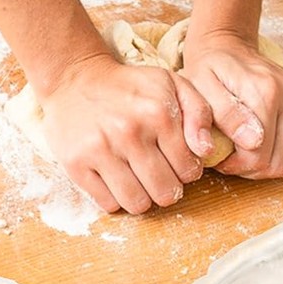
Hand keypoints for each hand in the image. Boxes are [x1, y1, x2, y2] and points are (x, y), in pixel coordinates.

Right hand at [39, 53, 214, 213]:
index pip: (188, 170)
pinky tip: (116, 179)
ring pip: (137, 203)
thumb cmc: (131, 87)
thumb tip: (207, 150)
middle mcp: (130, 132)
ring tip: (139, 180)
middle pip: (165, 192)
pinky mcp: (76, 164)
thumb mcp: (172, 85)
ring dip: (143, 198)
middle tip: (160, 175)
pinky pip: (108, 204)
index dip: (187, 171)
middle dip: (168, 188)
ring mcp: (100, 150)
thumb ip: (199, 113)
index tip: (177, 163)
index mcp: (158, 113)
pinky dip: (116, 199)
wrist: (76, 79)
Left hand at [181, 31, 282, 178]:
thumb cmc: (210, 70)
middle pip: (280, 162)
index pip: (259, 155)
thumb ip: (226, 115)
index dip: (238, 165)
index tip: (222, 157)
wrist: (228, 46)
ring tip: (249, 150)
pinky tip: (267, 142)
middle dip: (254, 167)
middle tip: (234, 157)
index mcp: (267, 91)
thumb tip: (253, 142)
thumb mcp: (203, 90)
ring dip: (271, 162)